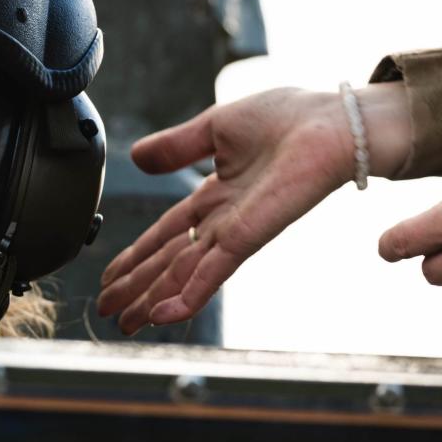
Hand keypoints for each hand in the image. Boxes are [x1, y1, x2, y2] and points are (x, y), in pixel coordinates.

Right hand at [98, 84, 409, 334]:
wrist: (333, 121)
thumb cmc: (292, 118)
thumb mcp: (216, 126)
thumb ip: (176, 146)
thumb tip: (136, 157)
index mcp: (217, 196)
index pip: (167, 233)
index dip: (137, 255)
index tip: (112, 276)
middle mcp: (224, 222)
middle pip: (169, 262)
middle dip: (136, 287)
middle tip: (108, 311)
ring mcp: (236, 233)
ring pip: (182, 274)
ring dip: (151, 300)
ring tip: (125, 323)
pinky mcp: (248, 237)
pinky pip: (211, 272)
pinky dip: (186, 296)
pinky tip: (162, 317)